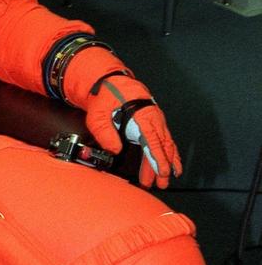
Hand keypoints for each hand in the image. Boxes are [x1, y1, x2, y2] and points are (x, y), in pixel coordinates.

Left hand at [84, 74, 181, 189]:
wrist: (111, 81)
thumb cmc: (106, 95)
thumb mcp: (98, 114)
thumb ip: (105, 132)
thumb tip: (115, 149)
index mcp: (141, 116)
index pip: (153, 141)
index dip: (158, 158)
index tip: (162, 171)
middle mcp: (152, 118)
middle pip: (162, 146)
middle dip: (164, 166)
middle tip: (162, 183)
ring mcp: (154, 120)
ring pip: (164, 144)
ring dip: (165, 163)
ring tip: (163, 180)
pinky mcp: (151, 123)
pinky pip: (162, 140)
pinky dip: (166, 153)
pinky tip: (167, 165)